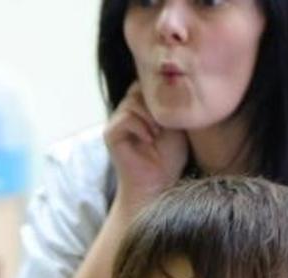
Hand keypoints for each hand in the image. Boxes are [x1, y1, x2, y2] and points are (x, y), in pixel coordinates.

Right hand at [103, 82, 188, 216]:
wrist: (157, 184)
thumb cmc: (169, 159)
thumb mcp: (176, 126)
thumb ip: (170, 105)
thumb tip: (173, 84)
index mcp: (141, 108)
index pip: (146, 84)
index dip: (159, 92)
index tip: (173, 110)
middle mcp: (126, 112)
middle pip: (138, 88)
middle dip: (155, 104)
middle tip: (166, 124)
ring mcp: (117, 122)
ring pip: (132, 101)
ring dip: (149, 116)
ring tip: (158, 134)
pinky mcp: (111, 134)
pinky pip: (125, 118)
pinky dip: (140, 126)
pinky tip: (149, 139)